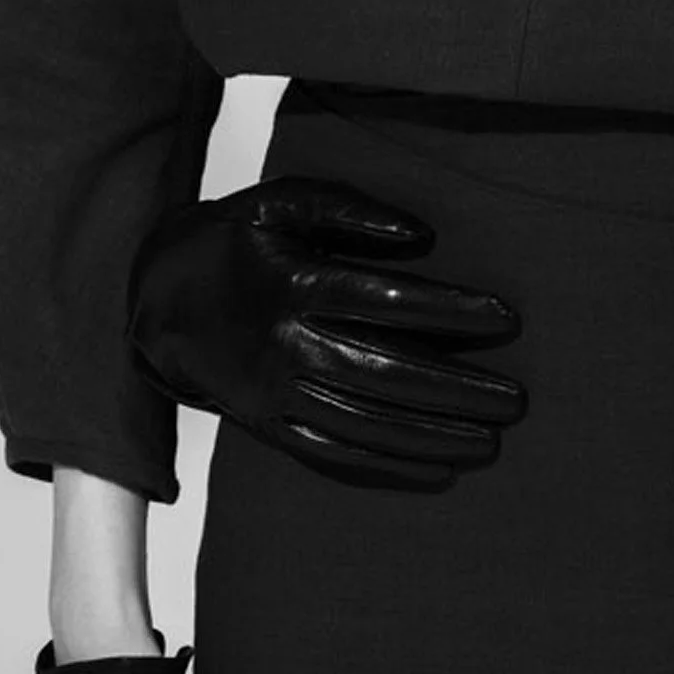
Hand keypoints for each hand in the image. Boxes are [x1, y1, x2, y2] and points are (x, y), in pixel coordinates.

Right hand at [125, 174, 526, 490]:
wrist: (156, 298)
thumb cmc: (235, 241)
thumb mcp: (282, 201)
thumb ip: (349, 208)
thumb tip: (422, 238)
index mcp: (295, 285)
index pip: (388, 301)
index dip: (452, 311)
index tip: (507, 319)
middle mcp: (286, 345)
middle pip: (386, 373)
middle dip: (457, 390)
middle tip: (517, 400)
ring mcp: (276, 394)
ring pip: (365, 424)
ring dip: (433, 438)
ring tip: (492, 442)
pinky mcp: (269, 426)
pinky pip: (332, 457)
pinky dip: (387, 470)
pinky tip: (438, 472)